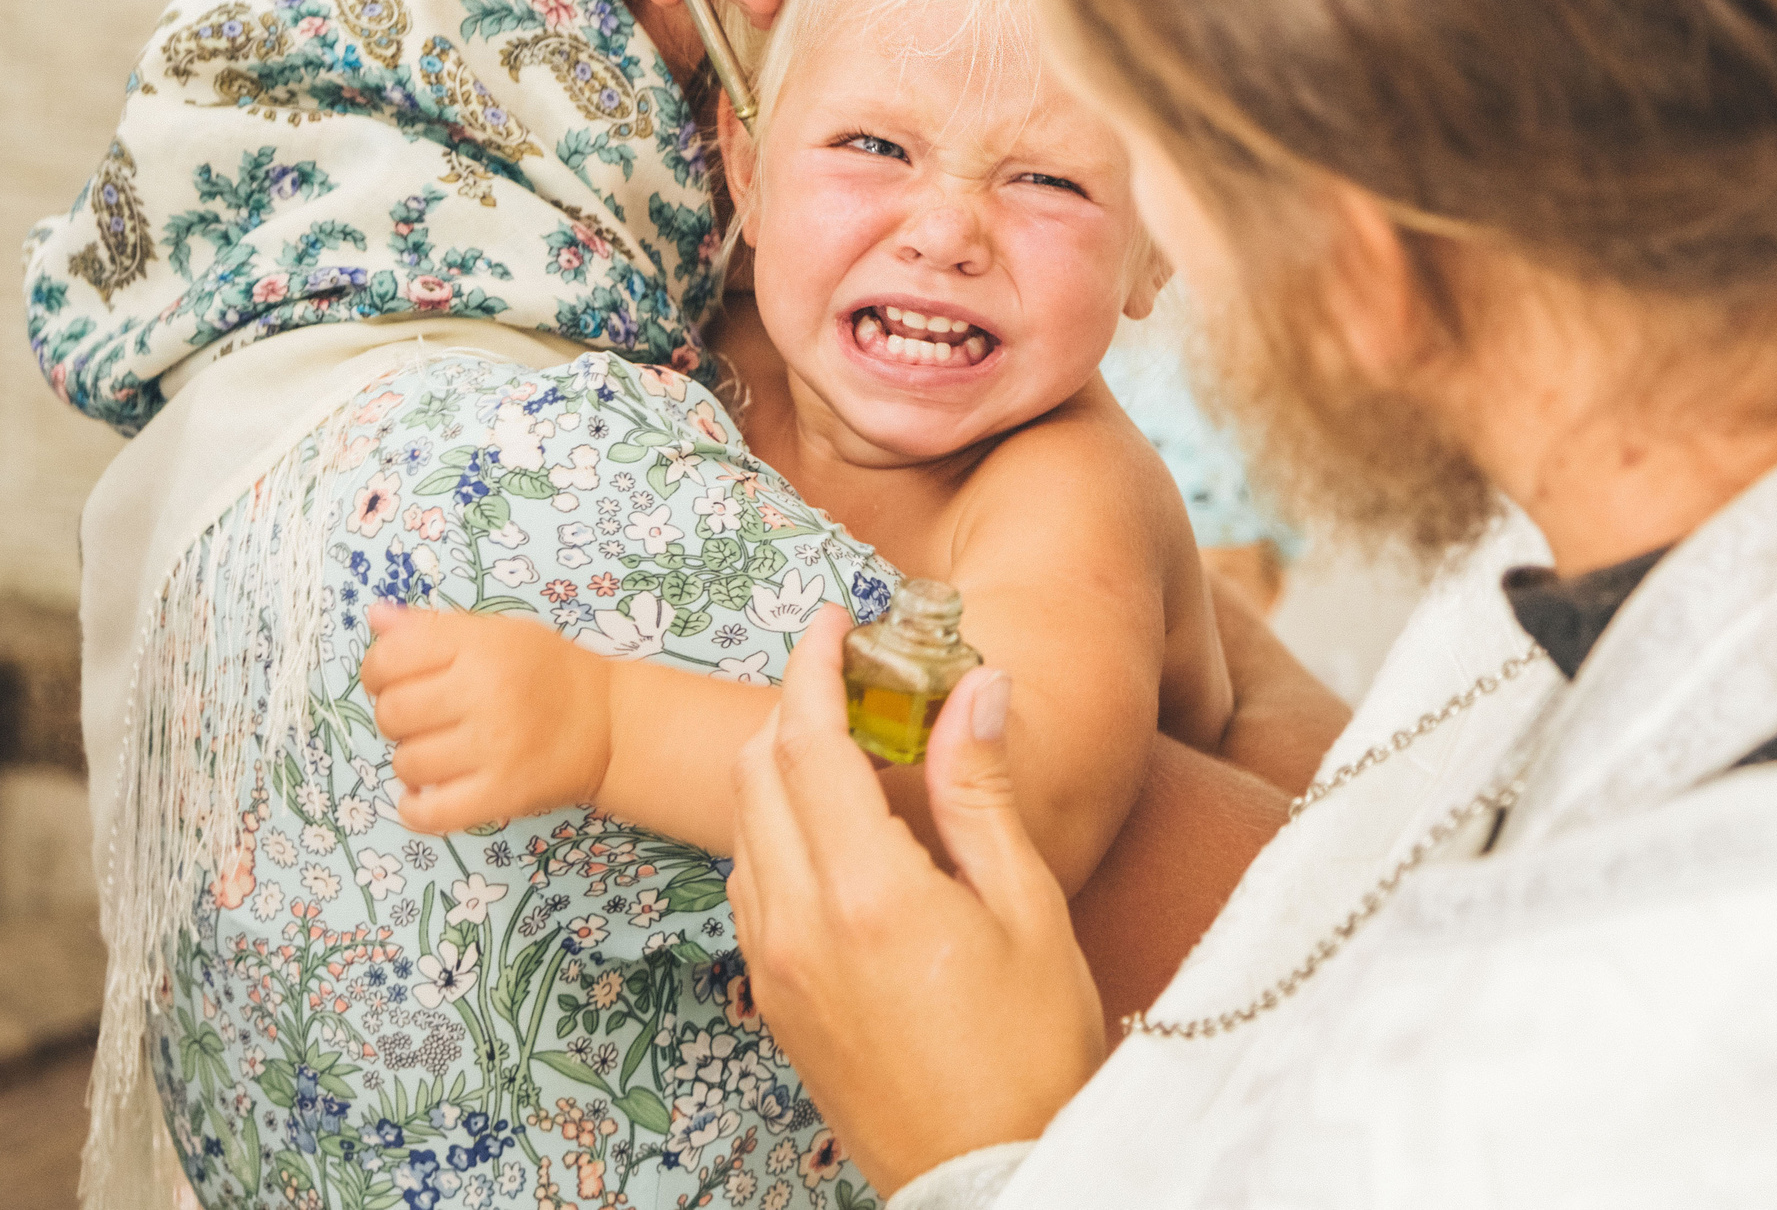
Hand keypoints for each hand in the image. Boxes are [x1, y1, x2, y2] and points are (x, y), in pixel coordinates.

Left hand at [361, 605, 613, 832]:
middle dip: (397, 718)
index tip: (395, 680)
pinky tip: (425, 796)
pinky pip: (430, 813)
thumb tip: (375, 619)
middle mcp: (485, 693)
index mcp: (481, 647)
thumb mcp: (499, 633)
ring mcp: (494, 747)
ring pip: (407, 764)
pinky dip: (416, 809)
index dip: (378, 671)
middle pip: (392, 713)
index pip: (390, 657)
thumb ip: (435, 626)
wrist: (610, 725)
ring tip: (441, 753)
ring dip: (414, 761)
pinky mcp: (502, 794)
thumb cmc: (550, 672)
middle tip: (426, 719)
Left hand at [729, 614, 1104, 1193]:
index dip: (813, 665)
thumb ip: (985, 790)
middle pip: (757, 771)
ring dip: (780, 767)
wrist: (992, 1176)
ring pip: (744, 826)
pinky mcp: (774, 998)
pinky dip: (777, 830)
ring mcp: (775, 964)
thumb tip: (978, 686)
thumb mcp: (1028, 908)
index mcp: (866, 891)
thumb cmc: (1032, 1050)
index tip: (835, 621)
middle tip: (854, 678)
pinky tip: (838, 833)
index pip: (807, 741)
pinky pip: (751, 884)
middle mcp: (798, 922)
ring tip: (853, 748)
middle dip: (794, 705)